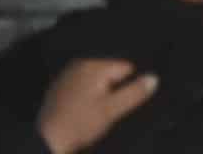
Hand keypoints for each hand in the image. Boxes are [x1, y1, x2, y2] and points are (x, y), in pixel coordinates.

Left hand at [35, 58, 158, 153]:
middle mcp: (81, 63)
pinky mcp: (61, 85)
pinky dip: (88, 93)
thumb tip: (154, 78)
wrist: (48, 139)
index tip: (123, 102)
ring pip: (97, 78)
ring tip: (96, 111)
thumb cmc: (80, 124)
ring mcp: (69, 73)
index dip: (130, 86)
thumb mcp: (112, 110)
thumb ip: (134, 92)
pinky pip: (84, 83)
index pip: (127, 67)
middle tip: (110, 108)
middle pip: (111, 71)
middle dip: (116, 87)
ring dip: (102, 91)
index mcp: (95, 65)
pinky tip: (85, 109)